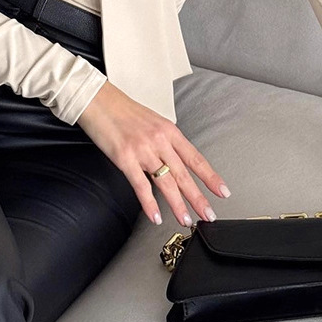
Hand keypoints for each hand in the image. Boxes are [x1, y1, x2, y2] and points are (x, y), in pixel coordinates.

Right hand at [76, 80, 230, 227]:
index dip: (210, 177)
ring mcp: (143, 150)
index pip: (195, 158)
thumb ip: (165, 142)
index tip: (222, 191)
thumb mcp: (152, 122)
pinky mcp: (126, 158)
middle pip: (184, 174)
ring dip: (178, 205)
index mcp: (169, 131)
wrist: (99, 101)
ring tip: (186, 220)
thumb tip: (175, 161)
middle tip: (209, 215)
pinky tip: (156, 216)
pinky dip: (150, 204)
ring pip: (166, 182)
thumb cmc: (123, 111)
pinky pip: (141, 185)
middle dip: (199, 197)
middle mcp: (160, 140)